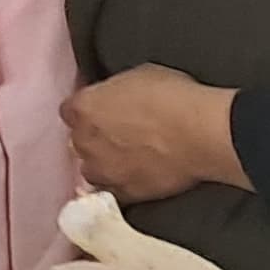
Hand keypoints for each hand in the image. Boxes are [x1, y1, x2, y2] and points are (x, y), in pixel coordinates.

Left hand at [64, 64, 249, 201]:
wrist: (200, 134)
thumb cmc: (173, 96)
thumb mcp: (137, 76)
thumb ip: (114, 92)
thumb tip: (113, 100)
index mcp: (85, 108)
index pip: (70, 109)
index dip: (86, 109)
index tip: (101, 108)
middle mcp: (85, 141)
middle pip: (79, 140)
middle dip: (93, 136)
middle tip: (118, 133)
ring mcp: (103, 171)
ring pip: (90, 169)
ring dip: (103, 163)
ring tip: (125, 159)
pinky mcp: (124, 193)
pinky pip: (112, 192)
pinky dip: (120, 185)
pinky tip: (135, 177)